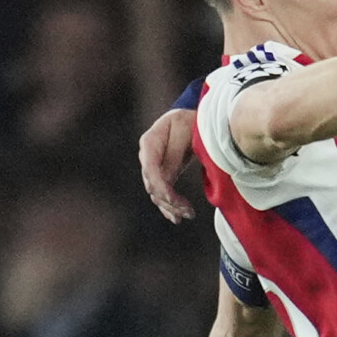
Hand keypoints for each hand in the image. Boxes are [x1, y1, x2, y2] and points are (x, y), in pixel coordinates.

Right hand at [140, 108, 198, 223]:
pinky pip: (162, 193)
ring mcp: (152, 167)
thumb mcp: (184, 132)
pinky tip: (176, 218)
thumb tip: (167, 179)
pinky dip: (168, 206)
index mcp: (149, 143)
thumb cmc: (188, 121)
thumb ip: (174, 153)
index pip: (150, 169)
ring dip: (171, 206)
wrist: (189, 118)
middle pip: (152, 185)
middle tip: (188, 211)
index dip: (160, 187)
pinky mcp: (162, 174)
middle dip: (169, 200)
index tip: (173, 200)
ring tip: (188, 214)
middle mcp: (147, 157)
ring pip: (156, 192)